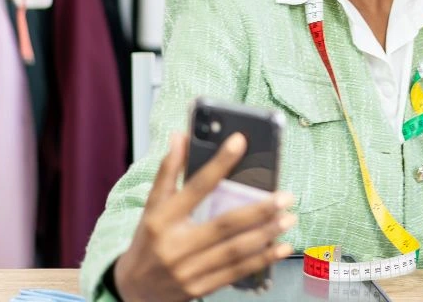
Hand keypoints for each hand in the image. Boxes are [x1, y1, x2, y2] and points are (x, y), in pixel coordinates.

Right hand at [113, 132, 296, 301]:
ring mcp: (189, 270)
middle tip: (285, 196)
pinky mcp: (200, 289)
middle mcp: (176, 245)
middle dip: (259, 210)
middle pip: (224, 225)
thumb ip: (168, 171)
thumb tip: (179, 136)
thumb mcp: (152, 207)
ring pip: (235, 251)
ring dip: (266, 234)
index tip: (239, 142)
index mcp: (162, 219)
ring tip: (289, 218)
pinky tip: (281, 248)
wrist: (133, 290)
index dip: (218, 163)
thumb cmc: (147, 242)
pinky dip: (261, 260)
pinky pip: (236, 273)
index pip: (195, 187)